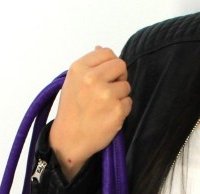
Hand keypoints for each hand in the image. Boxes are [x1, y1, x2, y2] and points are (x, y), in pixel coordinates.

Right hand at [50, 46, 132, 180]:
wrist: (70, 140)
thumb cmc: (72, 111)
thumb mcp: (72, 82)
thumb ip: (89, 65)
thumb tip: (101, 47)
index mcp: (80, 68)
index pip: (107, 53)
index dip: (110, 65)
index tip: (107, 76)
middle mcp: (92, 79)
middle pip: (121, 65)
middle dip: (119, 77)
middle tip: (110, 90)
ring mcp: (106, 95)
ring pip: (126, 86)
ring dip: (120, 95)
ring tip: (105, 106)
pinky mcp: (117, 111)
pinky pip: (129, 102)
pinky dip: (122, 109)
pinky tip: (109, 116)